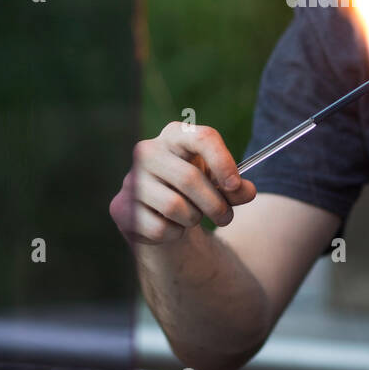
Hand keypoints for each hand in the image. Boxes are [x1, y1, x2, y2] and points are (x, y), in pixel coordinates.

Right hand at [110, 122, 255, 245]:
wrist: (160, 212)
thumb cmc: (194, 189)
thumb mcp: (219, 184)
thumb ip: (236, 187)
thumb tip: (246, 191)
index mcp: (175, 135)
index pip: (202, 138)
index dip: (223, 161)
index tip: (235, 185)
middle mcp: (148, 151)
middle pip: (189, 178)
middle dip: (215, 204)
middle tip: (226, 217)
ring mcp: (131, 179)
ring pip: (174, 206)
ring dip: (193, 219)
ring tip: (193, 217)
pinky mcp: (121, 207)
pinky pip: (159, 228)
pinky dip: (175, 234)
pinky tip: (172, 226)